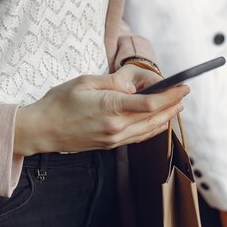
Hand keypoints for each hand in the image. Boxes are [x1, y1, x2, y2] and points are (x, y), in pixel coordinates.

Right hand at [14, 64, 188, 154]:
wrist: (42, 129)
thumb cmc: (59, 102)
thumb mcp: (85, 82)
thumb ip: (113, 82)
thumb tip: (135, 86)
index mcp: (110, 107)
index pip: (150, 103)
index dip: (170, 95)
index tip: (182, 86)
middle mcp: (115, 127)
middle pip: (154, 117)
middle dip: (172, 105)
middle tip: (184, 94)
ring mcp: (113, 138)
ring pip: (148, 130)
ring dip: (166, 118)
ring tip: (176, 107)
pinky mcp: (109, 144)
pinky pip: (138, 137)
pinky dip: (152, 129)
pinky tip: (158, 122)